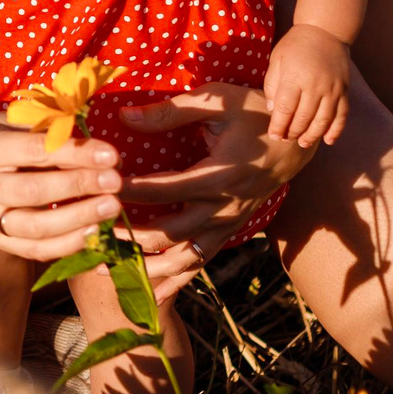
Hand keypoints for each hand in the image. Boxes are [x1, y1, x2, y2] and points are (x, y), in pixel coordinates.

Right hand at [0, 113, 125, 261]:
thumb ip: (54, 133)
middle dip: (78, 186)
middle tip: (115, 182)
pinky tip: (94, 232)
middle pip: (33, 191)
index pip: (35, 151)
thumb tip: (101, 153)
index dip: (75, 154)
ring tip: (111, 207)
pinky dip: (67, 244)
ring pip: (34, 226)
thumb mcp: (22, 122)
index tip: (110, 155)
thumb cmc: (4, 135)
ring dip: (78, 218)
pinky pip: (35, 250)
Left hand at [111, 83, 318, 280]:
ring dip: (149, 267)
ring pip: (185, 257)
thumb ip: (170, 111)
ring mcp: (229, 223)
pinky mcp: (231, 230)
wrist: (298, 140)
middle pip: (171, 232)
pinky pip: (202, 260)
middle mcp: (225, 207)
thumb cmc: (256, 112)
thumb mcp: (218, 100)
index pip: (165, 189)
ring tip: (110, 269)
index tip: (99, 188)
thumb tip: (125, 116)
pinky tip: (151, 293)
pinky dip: (176, 279)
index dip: (130, 191)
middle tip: (94, 233)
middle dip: (130, 236)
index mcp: (220, 175)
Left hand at [262, 24, 351, 144]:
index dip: (278, 125)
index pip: (285, 109)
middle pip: (303, 118)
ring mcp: (333, 89)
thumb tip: (271, 110)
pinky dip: (336, 130)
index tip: (273, 135)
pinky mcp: (344, 91)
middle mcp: (315, 85)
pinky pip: (342, 116)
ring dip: (312, 136)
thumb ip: (272, 85)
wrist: (325, 30)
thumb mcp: (276, 60)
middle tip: (286, 139)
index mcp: (295, 77)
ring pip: (323, 121)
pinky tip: (328, 141)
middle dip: (293, 133)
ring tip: (303, 143)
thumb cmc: (295, 45)